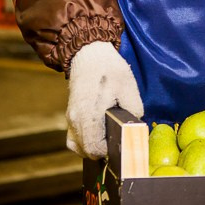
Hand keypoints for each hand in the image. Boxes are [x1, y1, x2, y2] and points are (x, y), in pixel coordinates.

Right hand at [66, 41, 143, 158]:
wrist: (89, 53)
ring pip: (78, 145)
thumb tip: (135, 129)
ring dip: (93, 146)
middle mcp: (75, 119)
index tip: (121, 142)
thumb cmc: (110, 69)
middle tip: (118, 138)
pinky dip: (84, 140)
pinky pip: (74, 137)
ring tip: (109, 135)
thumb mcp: (129, 87)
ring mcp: (70, 117)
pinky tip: (98, 132)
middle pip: (86, 150)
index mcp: (88, 114)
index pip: (94, 148)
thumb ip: (134, 111)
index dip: (110, 150)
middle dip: (103, 149)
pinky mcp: (70, 114)